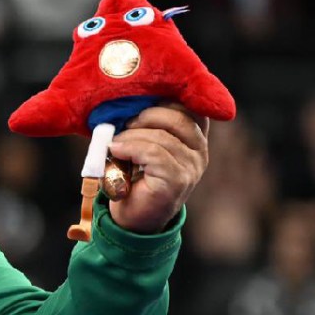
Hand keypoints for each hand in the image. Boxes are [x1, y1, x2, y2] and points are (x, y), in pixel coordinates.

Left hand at [107, 102, 209, 233]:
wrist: (132, 216)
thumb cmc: (133, 175)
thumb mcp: (141, 143)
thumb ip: (144, 124)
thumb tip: (125, 100)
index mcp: (193, 137)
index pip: (191, 105)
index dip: (165, 98)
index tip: (139, 100)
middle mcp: (199, 150)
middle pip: (180, 116)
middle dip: (146, 115)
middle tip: (124, 124)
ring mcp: (191, 167)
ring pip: (162, 136)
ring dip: (131, 136)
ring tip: (115, 143)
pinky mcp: (178, 180)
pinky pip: (154, 154)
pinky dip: (130, 148)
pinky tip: (115, 151)